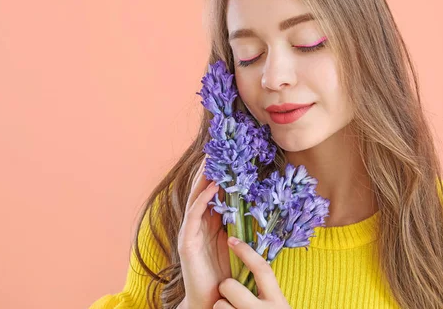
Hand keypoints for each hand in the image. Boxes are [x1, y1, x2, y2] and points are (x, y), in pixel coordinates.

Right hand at [178, 155, 230, 308]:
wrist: (212, 301)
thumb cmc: (225, 275)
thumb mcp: (235, 243)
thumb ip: (239, 225)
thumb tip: (256, 205)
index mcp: (209, 223)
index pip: (212, 193)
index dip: (218, 174)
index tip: (228, 156)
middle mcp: (197, 224)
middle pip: (201, 190)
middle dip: (208, 170)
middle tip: (217, 148)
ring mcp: (189, 232)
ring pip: (195, 198)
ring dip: (204, 178)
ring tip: (213, 160)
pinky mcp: (186, 242)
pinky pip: (194, 215)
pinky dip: (203, 199)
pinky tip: (213, 187)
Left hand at [213, 237, 290, 308]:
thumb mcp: (276, 305)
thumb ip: (267, 290)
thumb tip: (252, 265)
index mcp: (277, 301)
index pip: (262, 269)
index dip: (246, 252)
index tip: (232, 240)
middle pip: (231, 286)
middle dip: (225, 287)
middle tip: (230, 295)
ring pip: (220, 304)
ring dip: (222, 306)